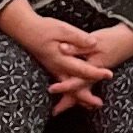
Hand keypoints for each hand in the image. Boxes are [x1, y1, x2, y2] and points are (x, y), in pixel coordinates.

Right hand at [0, 3, 132, 109]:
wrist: (24, 30)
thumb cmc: (42, 28)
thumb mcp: (62, 28)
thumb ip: (78, 38)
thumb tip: (94, 44)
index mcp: (61, 59)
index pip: (82, 69)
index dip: (96, 72)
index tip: (109, 75)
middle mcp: (57, 68)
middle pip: (73, 87)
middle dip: (86, 97)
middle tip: (99, 104)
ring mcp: (53, 70)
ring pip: (67, 88)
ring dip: (78, 97)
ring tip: (90, 105)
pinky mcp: (52, 68)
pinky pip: (62, 84)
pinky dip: (70, 92)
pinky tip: (75, 94)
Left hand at [47, 20, 132, 108]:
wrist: (131, 39)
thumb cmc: (113, 39)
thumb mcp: (96, 40)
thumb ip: (78, 46)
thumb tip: (61, 49)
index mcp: (93, 68)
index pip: (77, 80)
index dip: (64, 86)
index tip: (51, 89)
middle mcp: (95, 75)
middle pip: (80, 92)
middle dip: (68, 102)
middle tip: (55, 112)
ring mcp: (97, 75)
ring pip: (83, 90)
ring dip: (73, 98)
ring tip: (60, 108)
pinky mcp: (98, 71)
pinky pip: (87, 84)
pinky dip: (80, 90)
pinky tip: (75, 95)